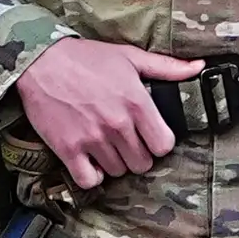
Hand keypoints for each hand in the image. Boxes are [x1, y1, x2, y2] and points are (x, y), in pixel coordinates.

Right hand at [14, 38, 202, 188]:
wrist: (40, 62)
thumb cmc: (85, 58)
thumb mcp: (129, 56)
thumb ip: (166, 67)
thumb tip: (198, 69)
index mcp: (137, 103)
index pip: (164, 146)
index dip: (158, 144)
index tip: (149, 137)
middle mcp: (117, 124)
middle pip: (142, 164)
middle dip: (137, 155)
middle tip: (126, 142)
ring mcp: (92, 139)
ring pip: (117, 172)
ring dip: (114, 163)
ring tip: (106, 147)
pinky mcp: (68, 149)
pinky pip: (89, 180)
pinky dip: (91, 176)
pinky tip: (90, 161)